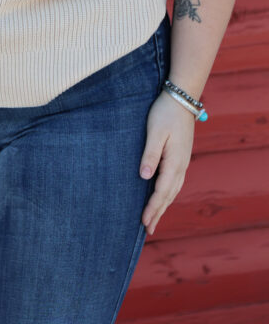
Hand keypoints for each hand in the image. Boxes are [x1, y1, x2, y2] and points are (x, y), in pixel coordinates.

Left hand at [139, 89, 194, 234]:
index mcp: (174, 162)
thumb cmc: (165, 113)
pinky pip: (174, 181)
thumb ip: (150, 155)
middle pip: (169, 195)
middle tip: (148, 230)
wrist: (182, 98)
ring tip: (154, 218)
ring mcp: (183, 161)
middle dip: (158, 212)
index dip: (152, 208)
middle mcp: (181, 165)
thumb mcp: (155, 132)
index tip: (143, 222)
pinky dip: (168, 193)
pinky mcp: (181, 155)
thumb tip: (144, 178)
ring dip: (164, 205)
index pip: (161, 191)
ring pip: (173, 190)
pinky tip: (163, 195)